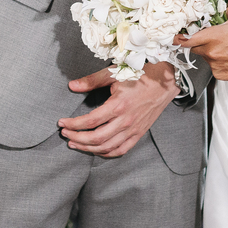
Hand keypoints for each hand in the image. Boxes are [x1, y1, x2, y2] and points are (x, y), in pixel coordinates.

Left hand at [58, 62, 178, 157]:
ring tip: (75, 144)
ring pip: (107, 147)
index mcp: (118, 105)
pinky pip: (121, 150)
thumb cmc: (140, 74)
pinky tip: (96, 150)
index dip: (73, 124)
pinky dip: (106, 153)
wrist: (166, 80)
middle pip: (96, 138)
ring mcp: (133, 129)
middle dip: (77, 139)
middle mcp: (126, 121)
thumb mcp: (114, 73)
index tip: (62, 123)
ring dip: (88, 148)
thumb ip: (92, 81)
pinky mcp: (139, 133)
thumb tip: (72, 86)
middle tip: (65, 135)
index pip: (90, 121)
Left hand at [175, 7, 227, 81]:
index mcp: (213, 37)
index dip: (181, 38)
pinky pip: (213, 67)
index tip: (178, 38)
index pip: (187, 40)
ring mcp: (215, 65)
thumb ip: (227, 9)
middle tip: (213, 40)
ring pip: (205, 58)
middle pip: (195, 48)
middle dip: (200, 43)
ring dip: (211, 53)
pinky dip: (218, 63)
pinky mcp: (220, 75)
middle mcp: (211, 52)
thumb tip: (221, 7)